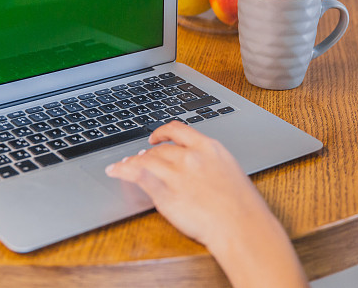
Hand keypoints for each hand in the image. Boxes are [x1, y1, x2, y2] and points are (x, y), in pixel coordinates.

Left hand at [106, 122, 270, 246]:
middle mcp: (191, 156)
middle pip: (162, 149)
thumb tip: (197, 168)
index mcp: (210, 148)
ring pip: (147, 160)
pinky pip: (138, 176)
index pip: (179, 130)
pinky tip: (115, 170)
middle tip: (139, 159)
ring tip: (124, 165)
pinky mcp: (165, 192)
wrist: (242, 227)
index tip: (155, 137)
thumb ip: (211, 164)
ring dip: (132, 161)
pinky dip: (123, 170)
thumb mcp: (230, 172)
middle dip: (148, 154)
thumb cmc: (242, 207)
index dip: (162, 132)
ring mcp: (177, 173)